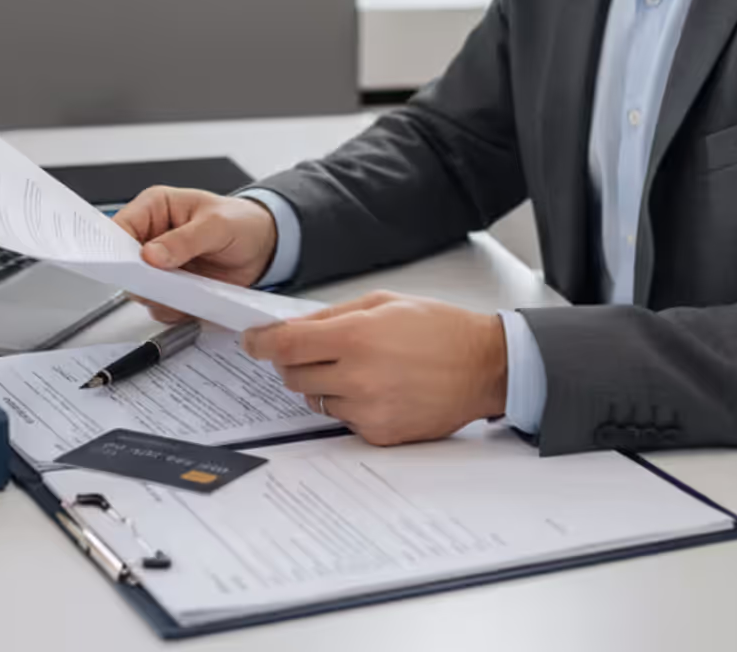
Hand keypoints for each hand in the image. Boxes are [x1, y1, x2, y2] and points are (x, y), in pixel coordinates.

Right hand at [109, 187, 277, 321]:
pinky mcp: (171, 287)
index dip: (116, 249)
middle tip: (164, 285)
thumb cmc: (241, 222)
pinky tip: (194, 300)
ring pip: (140, 290)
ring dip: (160, 297)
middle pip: (124, 265)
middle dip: (142, 279)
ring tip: (188, 291)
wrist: (263, 245)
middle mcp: (151, 236)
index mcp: (155, 208)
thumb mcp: (217, 225)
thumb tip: (150, 255)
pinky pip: (160, 305)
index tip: (128, 267)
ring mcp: (160, 265)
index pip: (119, 228)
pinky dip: (175, 309)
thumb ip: (184, 240)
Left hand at [241, 292, 507, 445]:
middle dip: (295, 363)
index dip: (261, 344)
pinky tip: (379, 388)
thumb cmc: (439, 329)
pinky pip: (343, 420)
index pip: (285, 346)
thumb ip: (333, 316)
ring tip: (360, 369)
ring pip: (317, 400)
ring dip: (325, 385)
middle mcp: (357, 377)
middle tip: (316, 352)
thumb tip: (292, 327)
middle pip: (293, 377)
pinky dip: (350, 404)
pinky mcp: (379, 434)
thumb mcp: (384, 303)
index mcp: (356, 337)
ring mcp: (367, 410)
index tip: (254, 342)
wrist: (483, 367)